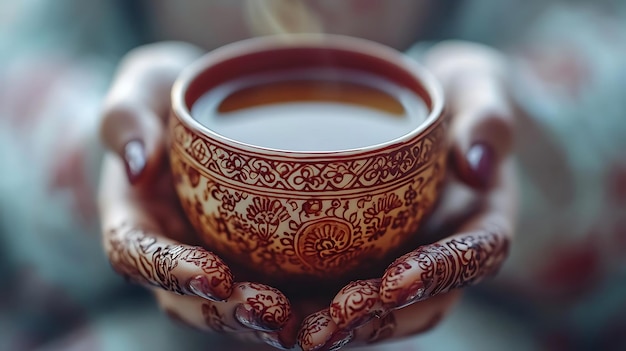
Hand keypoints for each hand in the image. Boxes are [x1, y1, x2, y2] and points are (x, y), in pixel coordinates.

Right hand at [98, 42, 296, 348]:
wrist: (201, 111)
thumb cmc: (167, 96)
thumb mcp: (142, 86)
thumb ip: (127, 117)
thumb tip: (136, 165)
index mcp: (134, 217)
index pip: (138, 255)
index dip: (172, 272)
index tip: (213, 275)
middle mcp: (171, 250)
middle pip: (189, 299)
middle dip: (230, 311)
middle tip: (273, 312)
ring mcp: (210, 259)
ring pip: (230, 307)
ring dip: (267, 322)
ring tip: (309, 323)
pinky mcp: (248, 257)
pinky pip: (268, 290)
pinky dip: (298, 305)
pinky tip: (332, 307)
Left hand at [296, 41, 518, 349]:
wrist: (431, 106)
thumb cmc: (457, 97)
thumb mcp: (481, 89)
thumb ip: (489, 119)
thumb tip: (478, 164)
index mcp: (483, 220)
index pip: (472, 256)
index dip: (437, 274)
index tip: (396, 282)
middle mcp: (444, 252)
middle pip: (421, 304)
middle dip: (376, 319)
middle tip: (328, 325)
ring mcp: (406, 258)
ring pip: (380, 310)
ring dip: (338, 325)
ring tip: (291, 329)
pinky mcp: (370, 255)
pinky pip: (344, 288)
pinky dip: (311, 302)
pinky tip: (272, 304)